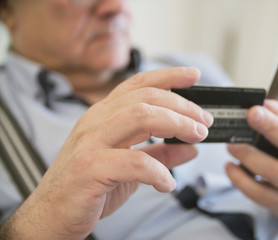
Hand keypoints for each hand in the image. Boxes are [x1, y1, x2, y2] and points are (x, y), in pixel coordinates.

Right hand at [5, 67, 213, 239]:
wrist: (51, 215)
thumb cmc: (88, 186)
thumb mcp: (131, 167)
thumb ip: (160, 154)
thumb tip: (190, 147)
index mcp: (105, 116)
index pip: (139, 84)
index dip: (169, 76)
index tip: (194, 75)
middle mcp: (97, 122)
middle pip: (146, 98)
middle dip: (182, 106)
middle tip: (204, 122)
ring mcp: (91, 143)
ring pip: (140, 117)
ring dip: (175, 125)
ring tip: (196, 138)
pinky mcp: (90, 168)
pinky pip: (134, 162)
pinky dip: (158, 171)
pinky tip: (168, 183)